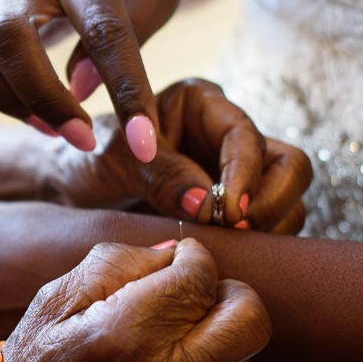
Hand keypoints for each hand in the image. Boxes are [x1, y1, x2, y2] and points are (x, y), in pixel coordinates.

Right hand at [0, 239, 270, 361]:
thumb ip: (117, 263)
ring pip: (241, 354)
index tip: (172, 260)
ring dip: (216, 330)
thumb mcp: (53, 301)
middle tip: (193, 291)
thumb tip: (173, 254)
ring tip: (168, 329)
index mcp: (123, 336)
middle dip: (230, 292)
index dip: (191, 257)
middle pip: (250, 319)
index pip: (199, 277)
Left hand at [50, 77, 310, 230]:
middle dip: (273, 202)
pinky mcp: (236, 210)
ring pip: (289, 200)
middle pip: (289, 166)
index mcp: (200, 104)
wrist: (73, 190)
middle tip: (240, 232)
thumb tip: (206, 204)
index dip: (245, 175)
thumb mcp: (115, 162)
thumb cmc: (89, 160)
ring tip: (229, 247)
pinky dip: (260, 246)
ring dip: (270, 229)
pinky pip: (271, 228)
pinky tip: (226, 257)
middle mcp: (227, 135)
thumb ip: (160, 176)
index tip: (229, 212)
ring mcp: (237, 174)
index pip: (246, 135)